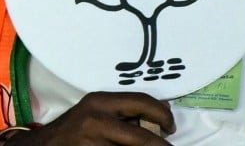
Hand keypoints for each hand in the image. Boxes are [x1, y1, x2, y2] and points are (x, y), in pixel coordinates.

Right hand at [3, 91, 174, 145]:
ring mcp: (93, 143)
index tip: (170, 127)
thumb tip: (161, 112)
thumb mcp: (95, 112)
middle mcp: (97, 120)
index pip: (142, 103)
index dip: (163, 116)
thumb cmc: (73, 129)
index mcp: (100, 102)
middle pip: (143, 138)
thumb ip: (123, 112)